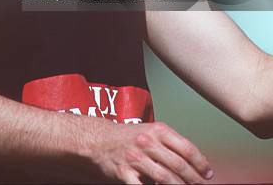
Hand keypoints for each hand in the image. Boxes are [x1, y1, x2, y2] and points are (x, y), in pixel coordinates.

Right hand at [88, 120, 213, 183]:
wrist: (100, 139)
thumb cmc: (130, 137)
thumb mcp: (151, 131)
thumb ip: (170, 143)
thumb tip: (194, 162)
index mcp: (158, 130)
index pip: (186, 148)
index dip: (201, 163)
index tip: (208, 174)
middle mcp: (148, 142)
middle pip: (179, 165)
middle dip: (195, 180)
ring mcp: (136, 158)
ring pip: (165, 179)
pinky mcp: (124, 172)